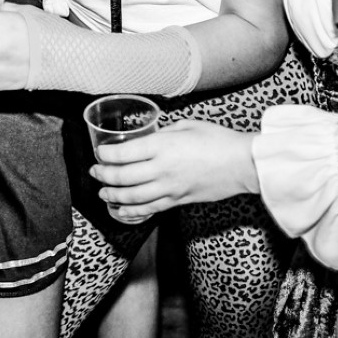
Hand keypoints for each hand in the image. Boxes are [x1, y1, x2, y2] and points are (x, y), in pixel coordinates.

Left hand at [90, 120, 257, 219]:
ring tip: (103, 192)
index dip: (105, 154)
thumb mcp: (186, 126)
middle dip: (103, 175)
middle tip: (95, 172)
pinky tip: (122, 209)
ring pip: (132, 197)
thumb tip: (148, 137)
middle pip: (122, 177)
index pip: (123, 153)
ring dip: (112, 196)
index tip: (99, 152)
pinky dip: (132, 211)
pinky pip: (149, 209)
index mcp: (162, 146)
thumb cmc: (217, 140)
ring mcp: (169, 188)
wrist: (242, 165)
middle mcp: (162, 169)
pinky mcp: (177, 201)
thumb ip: (163, 133)